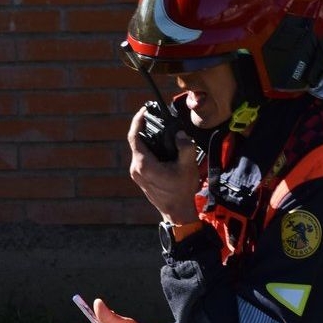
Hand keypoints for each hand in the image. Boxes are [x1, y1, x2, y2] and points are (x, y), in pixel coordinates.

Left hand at [127, 106, 202, 223]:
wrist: (177, 212)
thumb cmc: (182, 191)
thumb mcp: (187, 166)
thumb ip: (185, 146)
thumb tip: (179, 134)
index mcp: (144, 164)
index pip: (134, 136)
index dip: (138, 120)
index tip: (144, 110)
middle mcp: (136, 168)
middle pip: (136, 142)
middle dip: (144, 128)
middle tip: (155, 117)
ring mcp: (137, 174)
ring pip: (138, 150)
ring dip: (147, 139)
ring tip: (158, 129)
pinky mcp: (140, 177)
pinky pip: (141, 157)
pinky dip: (148, 149)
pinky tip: (158, 145)